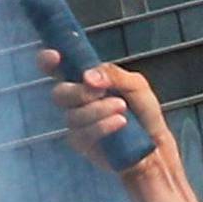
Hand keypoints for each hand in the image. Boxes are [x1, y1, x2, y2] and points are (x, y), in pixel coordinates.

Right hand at [37, 51, 170, 174]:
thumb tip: (88, 77)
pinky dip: (102, 126)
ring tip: (122, 108)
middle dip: (78, 92)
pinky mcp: (82, 144)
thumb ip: (112, 75)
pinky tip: (120, 123)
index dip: (48, 61)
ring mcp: (77, 124)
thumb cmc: (143, 113)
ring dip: (98, 110)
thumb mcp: (135, 84)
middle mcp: (76, 101)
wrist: (154, 144)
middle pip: (59, 94)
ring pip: (71, 116)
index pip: (58, 68)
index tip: (55, 56)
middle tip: (101, 92)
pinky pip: (81, 134)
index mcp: (85, 81)